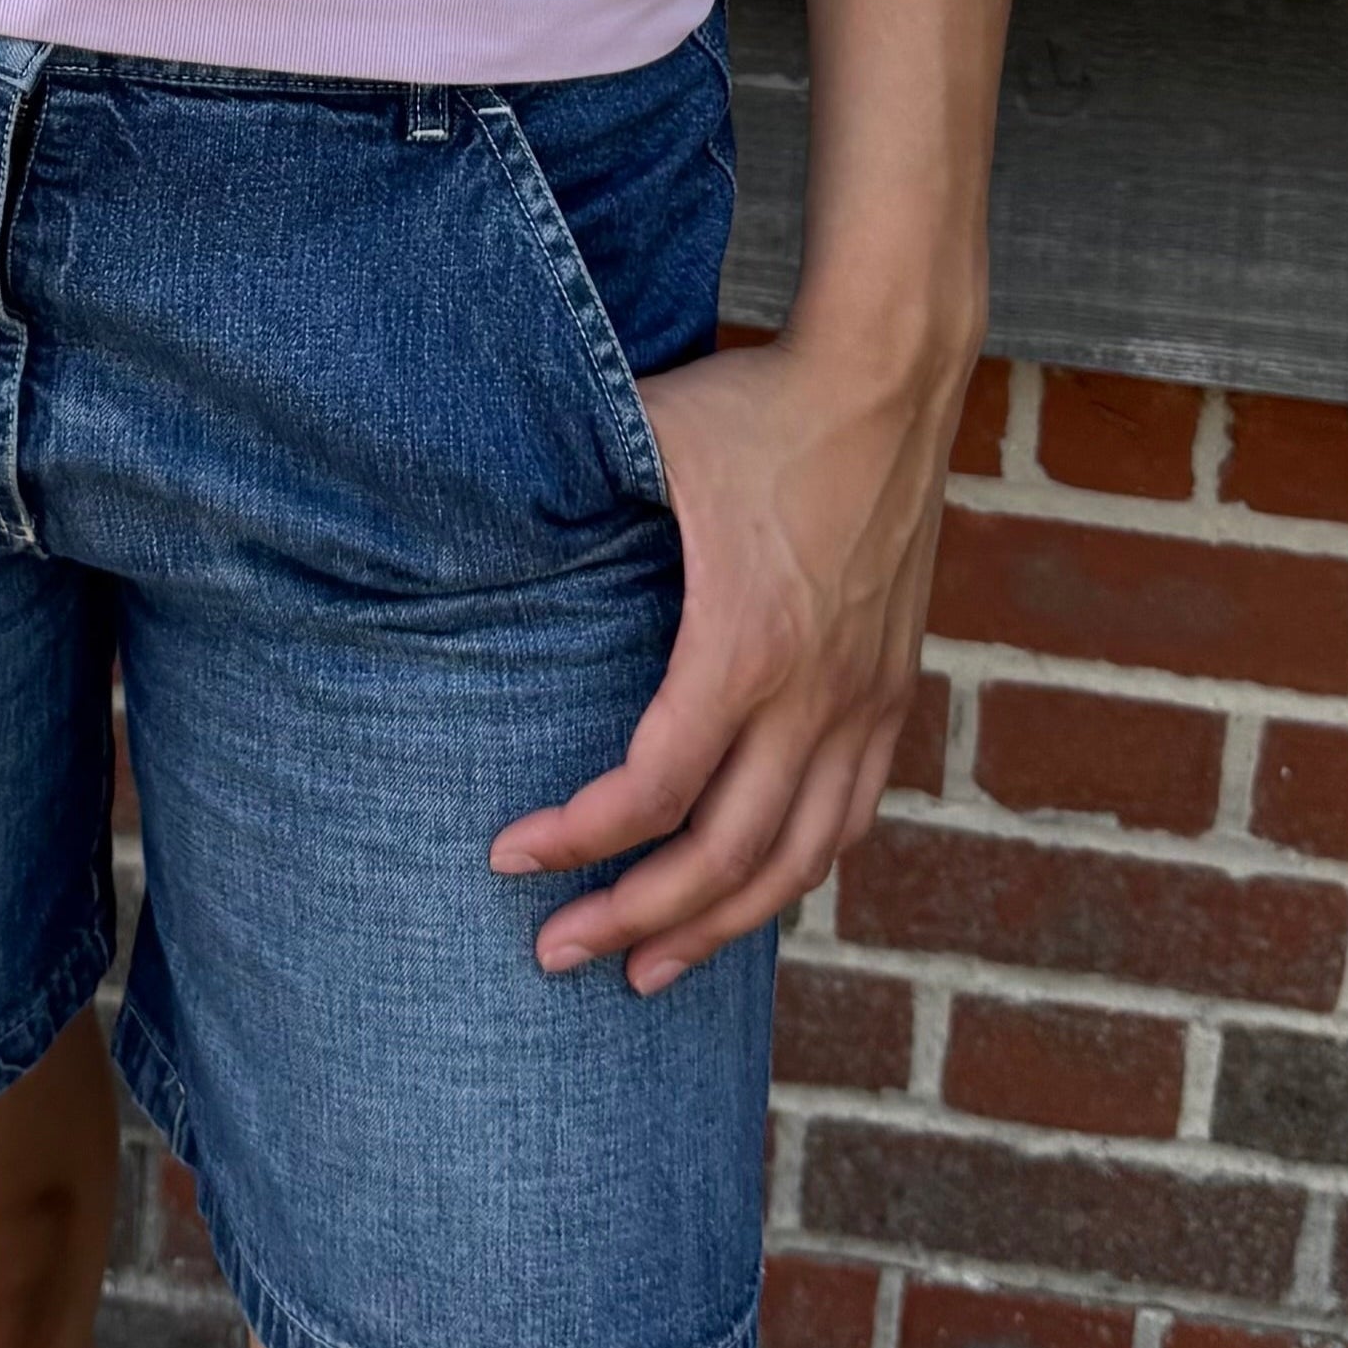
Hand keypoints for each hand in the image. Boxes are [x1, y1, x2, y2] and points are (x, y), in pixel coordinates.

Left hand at [487, 324, 962, 986]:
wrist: (889, 375)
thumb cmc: (756, 402)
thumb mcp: (644, 432)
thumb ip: (562, 479)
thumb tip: (455, 504)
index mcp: (744, 644)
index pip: (652, 791)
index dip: (576, 841)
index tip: (507, 858)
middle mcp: (814, 694)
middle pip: (723, 859)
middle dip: (634, 921)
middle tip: (556, 956)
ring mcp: (863, 700)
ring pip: (797, 862)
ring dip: (718, 928)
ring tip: (648, 971)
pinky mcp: (892, 690)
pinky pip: (849, 818)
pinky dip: (793, 873)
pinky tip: (749, 895)